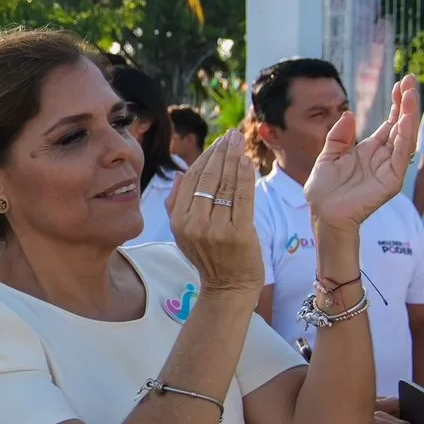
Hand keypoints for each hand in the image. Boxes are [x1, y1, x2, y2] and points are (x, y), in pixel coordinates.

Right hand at [167, 130, 263, 298]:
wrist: (228, 287)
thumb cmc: (210, 258)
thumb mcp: (184, 234)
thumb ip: (176, 206)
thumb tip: (178, 175)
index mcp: (178, 221)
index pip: (190, 180)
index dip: (204, 158)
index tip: (217, 143)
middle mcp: (193, 223)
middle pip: (207, 178)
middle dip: (220, 152)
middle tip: (230, 135)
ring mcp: (216, 228)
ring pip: (224, 184)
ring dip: (233, 158)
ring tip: (238, 142)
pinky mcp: (238, 232)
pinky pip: (242, 197)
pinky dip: (244, 177)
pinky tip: (246, 161)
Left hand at [305, 75, 420, 232]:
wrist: (322, 212)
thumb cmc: (324, 188)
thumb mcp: (328, 155)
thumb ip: (338, 136)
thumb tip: (348, 113)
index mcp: (370, 149)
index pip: (390, 122)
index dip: (396, 103)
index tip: (401, 83)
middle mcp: (384, 156)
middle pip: (400, 125)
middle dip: (406, 102)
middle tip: (411, 80)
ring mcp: (390, 168)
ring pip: (405, 137)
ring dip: (409, 115)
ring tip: (411, 93)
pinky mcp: (392, 181)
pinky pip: (401, 156)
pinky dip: (405, 138)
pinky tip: (406, 120)